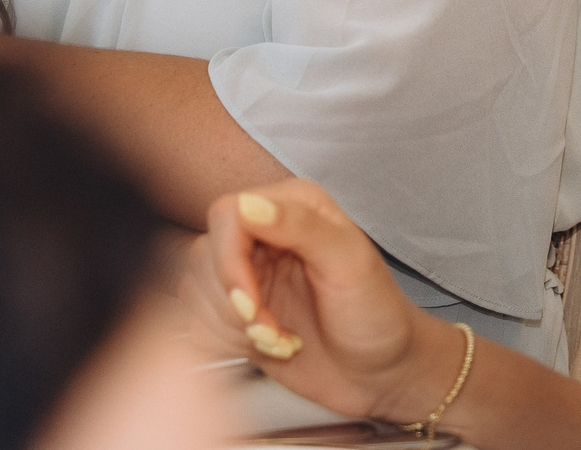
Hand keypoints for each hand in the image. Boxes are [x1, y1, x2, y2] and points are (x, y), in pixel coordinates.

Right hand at [181, 178, 469, 425]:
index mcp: (293, 207)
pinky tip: (269, 347)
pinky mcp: (239, 313)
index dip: (229, 262)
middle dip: (233, 303)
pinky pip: (198, 322)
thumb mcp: (350, 263)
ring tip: (279, 337)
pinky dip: (227, 344)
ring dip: (232, 327)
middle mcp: (266, 235)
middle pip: (205, 254)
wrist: (384, 375)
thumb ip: (301, 225)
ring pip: (196, 290)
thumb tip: (250, 204)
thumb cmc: (378, 316)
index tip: (250, 304)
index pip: (227, 214)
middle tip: (270, 327)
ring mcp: (251, 275)